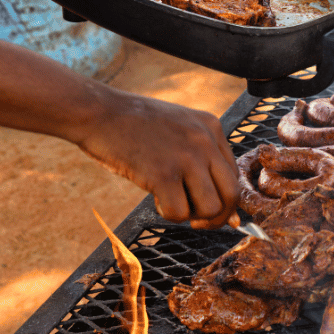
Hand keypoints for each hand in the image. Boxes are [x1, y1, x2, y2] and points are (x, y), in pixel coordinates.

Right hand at [76, 91, 241, 228]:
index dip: (224, 198)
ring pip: (211, 209)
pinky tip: (156, 201)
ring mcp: (186, 157)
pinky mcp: (163, 173)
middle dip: (218, 217)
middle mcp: (205, 142)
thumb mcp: (180, 128)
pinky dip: (169, 215)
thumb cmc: (135, 125)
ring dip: (193, 217)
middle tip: (198, 221)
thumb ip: (202, 157)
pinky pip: (180, 213)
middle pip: (232, 195)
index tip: (207, 208)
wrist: (99, 112)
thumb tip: (224, 210)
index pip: (235, 175)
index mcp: (212, 128)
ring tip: (174, 205)